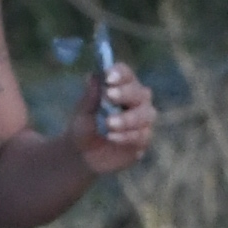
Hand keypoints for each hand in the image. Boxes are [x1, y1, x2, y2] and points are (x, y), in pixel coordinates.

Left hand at [67, 51, 154, 175]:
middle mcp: (137, 101)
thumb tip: (94, 76)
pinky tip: (112, 137)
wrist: (83, 154)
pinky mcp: (143, 140)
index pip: (126, 74)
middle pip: (140, 92)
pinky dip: (126, 136)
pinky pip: (141, 136)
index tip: (108, 77)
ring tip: (109, 123)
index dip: (119, 73)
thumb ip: (90, 97)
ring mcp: (143, 121)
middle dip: (125, 93)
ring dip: (127, 118)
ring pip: (145, 115)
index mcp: (122, 87)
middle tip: (109, 95)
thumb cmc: (84, 127)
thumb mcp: (82, 112)